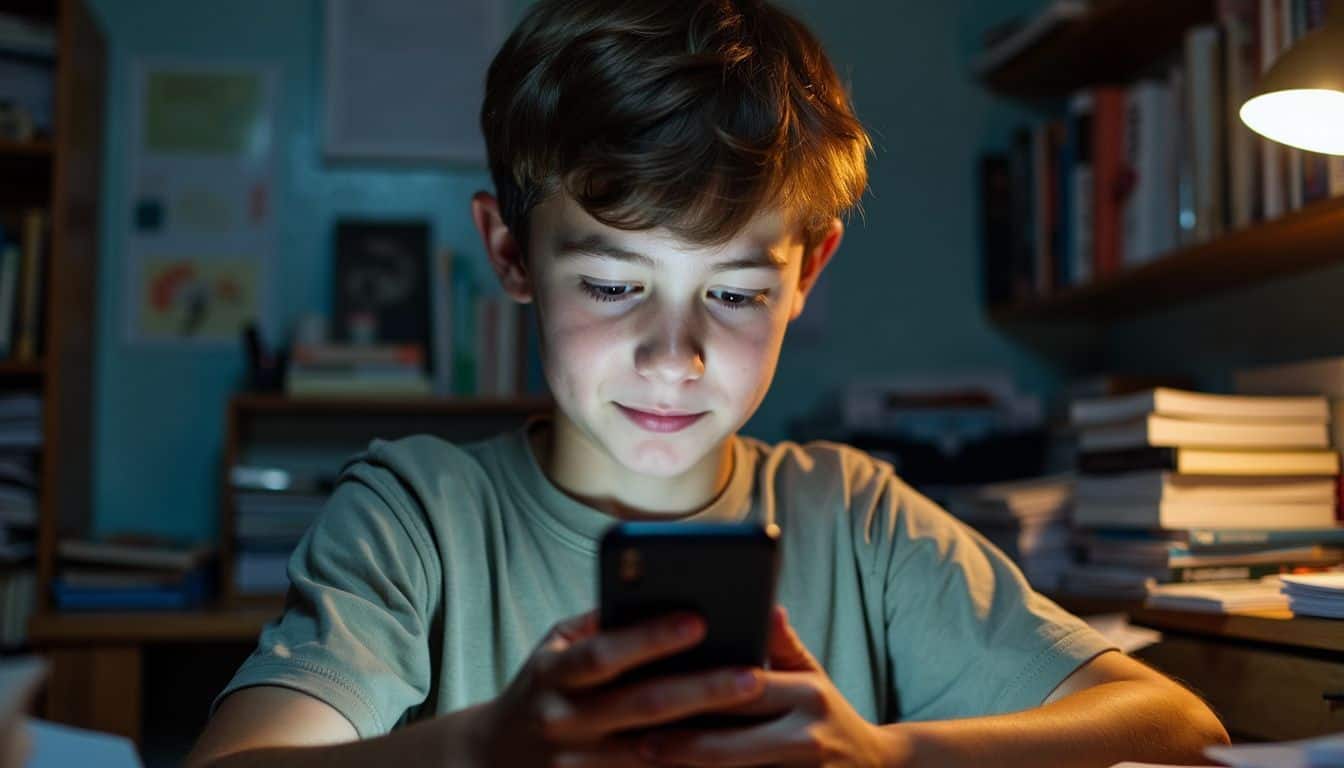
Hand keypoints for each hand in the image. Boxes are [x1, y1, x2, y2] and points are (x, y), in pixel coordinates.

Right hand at [476, 610, 767, 766]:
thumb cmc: (542, 686)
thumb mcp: (556, 647)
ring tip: (753, 718)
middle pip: (640, 705)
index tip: (699, 620)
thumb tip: (661, 592)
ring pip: (653, 753)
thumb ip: (600, 625)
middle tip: (752, 676)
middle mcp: (561, 720)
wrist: (493, 758)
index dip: (651, 638)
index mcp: (552, 673)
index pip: (604, 653)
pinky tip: (727, 756)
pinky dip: (687, 766)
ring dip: (707, 736)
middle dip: (701, 689)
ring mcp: (574, 764)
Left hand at [637, 607, 908, 766]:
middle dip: (680, 744)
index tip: (651, 688)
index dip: (695, 691)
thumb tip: (765, 605)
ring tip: (643, 766)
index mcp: (808, 694)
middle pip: (730, 742)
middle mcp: (808, 736)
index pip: (742, 688)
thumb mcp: (813, 676)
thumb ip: (782, 645)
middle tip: (634, 739)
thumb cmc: (828, 717)